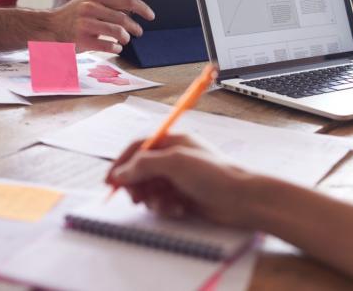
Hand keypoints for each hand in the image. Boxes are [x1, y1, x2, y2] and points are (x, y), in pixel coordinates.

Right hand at [51, 0, 154, 52]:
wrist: (49, 27)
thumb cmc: (73, 14)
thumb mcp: (89, 0)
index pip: (125, 0)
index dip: (142, 8)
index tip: (151, 16)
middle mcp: (90, 8)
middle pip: (123, 18)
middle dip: (135, 27)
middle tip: (139, 32)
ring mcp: (85, 24)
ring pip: (117, 31)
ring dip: (126, 38)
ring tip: (126, 40)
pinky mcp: (81, 39)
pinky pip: (106, 45)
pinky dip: (116, 47)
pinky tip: (116, 48)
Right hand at [105, 134, 253, 226]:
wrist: (242, 199)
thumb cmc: (214, 174)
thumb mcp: (175, 162)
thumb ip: (143, 165)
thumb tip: (120, 173)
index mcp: (174, 142)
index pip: (139, 147)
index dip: (122, 163)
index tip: (109, 181)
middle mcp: (176, 159)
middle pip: (141, 170)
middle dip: (137, 185)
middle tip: (136, 198)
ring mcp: (180, 179)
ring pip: (150, 189)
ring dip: (152, 199)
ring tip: (165, 204)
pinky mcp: (185, 198)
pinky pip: (163, 203)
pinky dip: (165, 208)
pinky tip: (178, 210)